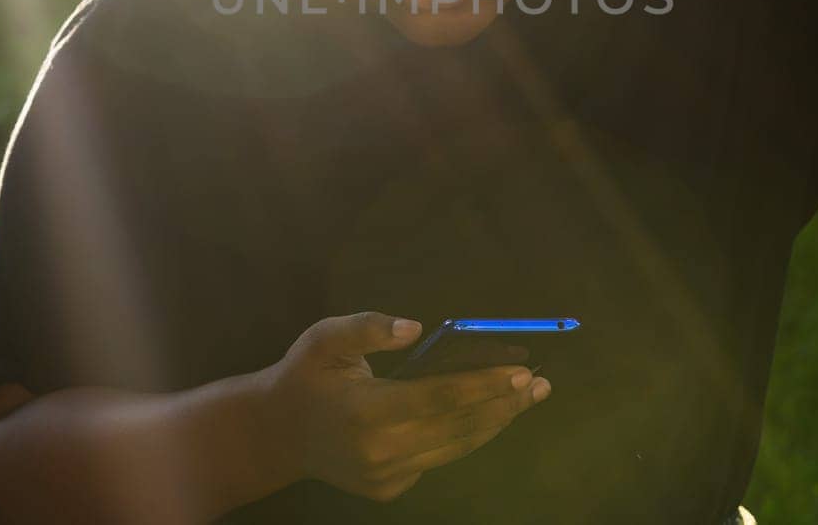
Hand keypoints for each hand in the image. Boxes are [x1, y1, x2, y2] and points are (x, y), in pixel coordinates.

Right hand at [262, 311, 551, 503]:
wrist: (276, 433)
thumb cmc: (306, 376)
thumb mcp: (326, 337)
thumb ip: (369, 328)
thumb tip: (415, 327)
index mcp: (366, 411)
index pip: (439, 398)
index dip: (483, 385)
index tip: (521, 371)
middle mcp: (380, 451)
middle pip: (457, 426)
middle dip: (503, 405)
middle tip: (541, 385)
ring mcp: (386, 476)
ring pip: (454, 447)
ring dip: (494, 422)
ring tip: (527, 399)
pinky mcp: (388, 489)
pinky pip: (438, 458)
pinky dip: (465, 436)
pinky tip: (489, 415)